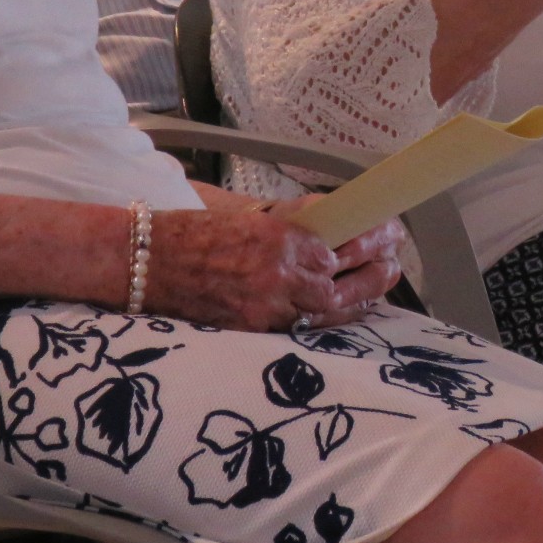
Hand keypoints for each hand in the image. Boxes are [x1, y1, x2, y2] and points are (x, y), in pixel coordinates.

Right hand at [146, 208, 403, 331]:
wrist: (148, 262)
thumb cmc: (195, 233)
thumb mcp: (248, 216)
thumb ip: (292, 221)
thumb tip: (331, 219)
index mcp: (277, 237)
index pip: (337, 242)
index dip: (368, 239)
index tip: (388, 232)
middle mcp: (276, 273)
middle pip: (339, 280)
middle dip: (372, 272)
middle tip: (395, 263)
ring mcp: (265, 305)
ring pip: (325, 308)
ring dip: (358, 297)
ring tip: (380, 285)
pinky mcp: (252, 327)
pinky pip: (301, 326)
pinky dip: (326, 318)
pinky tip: (344, 309)